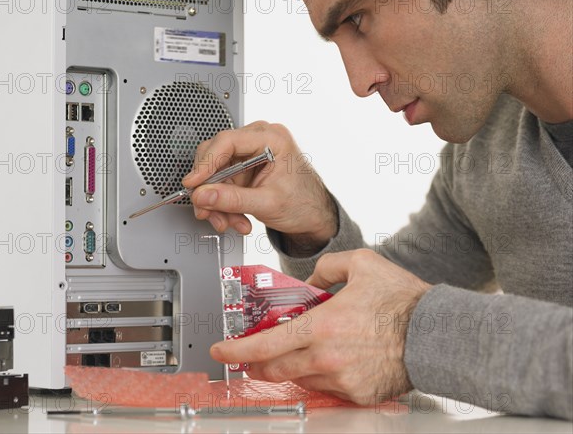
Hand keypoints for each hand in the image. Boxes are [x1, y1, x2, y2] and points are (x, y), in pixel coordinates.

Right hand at [183, 121, 337, 251]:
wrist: (313, 216)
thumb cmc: (304, 202)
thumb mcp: (268, 204)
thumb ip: (233, 200)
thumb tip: (204, 195)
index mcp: (272, 139)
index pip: (228, 141)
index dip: (206, 163)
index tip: (194, 183)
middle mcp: (258, 141)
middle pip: (216, 156)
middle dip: (211, 189)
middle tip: (207, 209)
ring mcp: (249, 155)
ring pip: (214, 173)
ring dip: (216, 202)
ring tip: (229, 221)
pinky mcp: (243, 169)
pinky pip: (220, 183)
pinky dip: (222, 203)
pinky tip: (234, 218)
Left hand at [210, 249, 431, 404]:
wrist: (438, 333)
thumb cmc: (403, 300)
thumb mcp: (361, 263)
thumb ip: (326, 266)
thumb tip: (311, 280)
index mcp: (322, 326)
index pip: (265, 344)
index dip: (236, 350)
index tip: (221, 352)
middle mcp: (326, 358)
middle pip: (275, 368)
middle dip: (259, 361)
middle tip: (255, 352)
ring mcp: (342, 381)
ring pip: (300, 379)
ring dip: (293, 365)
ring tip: (307, 347)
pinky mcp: (358, 395)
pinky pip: (327, 389)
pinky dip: (321, 375)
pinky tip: (335, 359)